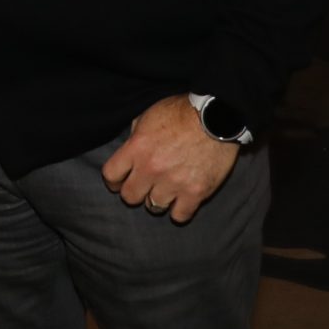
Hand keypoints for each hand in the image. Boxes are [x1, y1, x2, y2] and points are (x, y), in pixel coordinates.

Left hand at [101, 96, 237, 225]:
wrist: (217, 117)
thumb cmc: (183, 112)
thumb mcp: (149, 115)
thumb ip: (136, 135)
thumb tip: (129, 149)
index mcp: (137, 148)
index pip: (110, 175)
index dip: (113, 180)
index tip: (119, 181)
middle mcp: (151, 169)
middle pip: (129, 197)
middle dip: (135, 192)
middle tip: (144, 186)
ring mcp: (174, 183)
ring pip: (154, 207)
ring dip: (158, 199)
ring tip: (166, 190)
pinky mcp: (195, 193)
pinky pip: (179, 216)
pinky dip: (179, 210)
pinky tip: (182, 201)